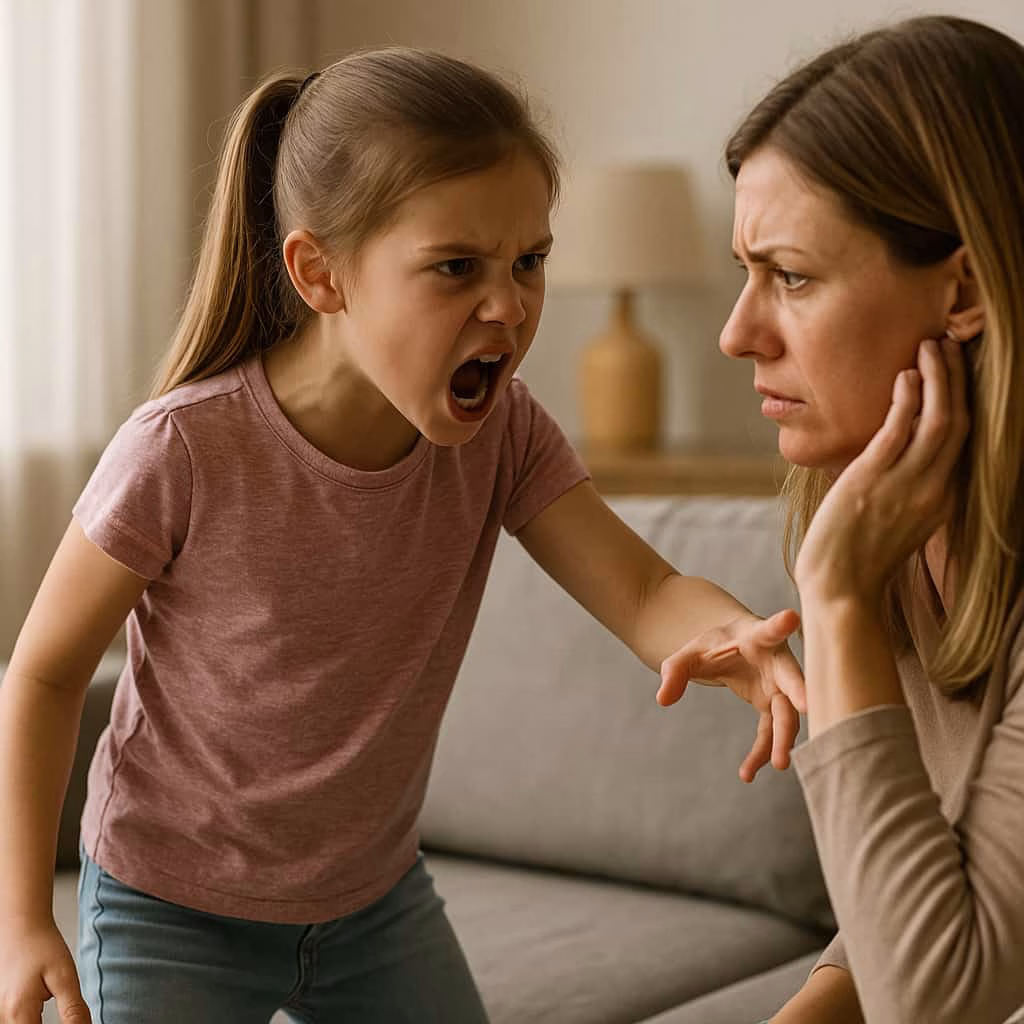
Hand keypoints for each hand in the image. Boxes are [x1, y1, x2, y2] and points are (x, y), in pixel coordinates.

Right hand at [0, 918, 89, 1023]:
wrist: (20, 926)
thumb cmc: (41, 946)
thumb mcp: (64, 977)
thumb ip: (73, 1010)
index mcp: (18, 1013)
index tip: (74, 1023)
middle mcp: (2, 1017)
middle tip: (70, 1017)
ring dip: (37, 1022)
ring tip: (49, 1000)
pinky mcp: (0, 1009)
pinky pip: (15, 1021)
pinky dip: (31, 1020)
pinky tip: (41, 1011)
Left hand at [655, 608, 804, 781]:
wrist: (728, 649)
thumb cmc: (712, 646)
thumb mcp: (688, 654)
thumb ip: (674, 671)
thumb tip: (662, 700)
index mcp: (755, 637)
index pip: (768, 630)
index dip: (779, 625)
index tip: (790, 617)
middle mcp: (775, 661)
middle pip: (790, 677)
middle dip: (799, 692)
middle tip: (806, 707)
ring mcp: (778, 686)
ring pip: (787, 712)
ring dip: (784, 737)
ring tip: (778, 763)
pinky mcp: (772, 705)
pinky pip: (771, 732)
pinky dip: (762, 751)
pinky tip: (747, 773)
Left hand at [794, 337, 967, 606]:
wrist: (840, 589)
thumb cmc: (858, 556)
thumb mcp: (896, 519)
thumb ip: (905, 487)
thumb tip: (896, 455)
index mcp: (943, 499)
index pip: (965, 440)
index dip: (965, 399)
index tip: (957, 369)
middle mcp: (934, 490)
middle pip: (961, 422)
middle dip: (959, 379)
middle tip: (949, 343)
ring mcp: (906, 486)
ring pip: (940, 420)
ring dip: (938, 378)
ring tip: (930, 345)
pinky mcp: (872, 482)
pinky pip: (899, 432)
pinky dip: (907, 400)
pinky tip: (905, 376)